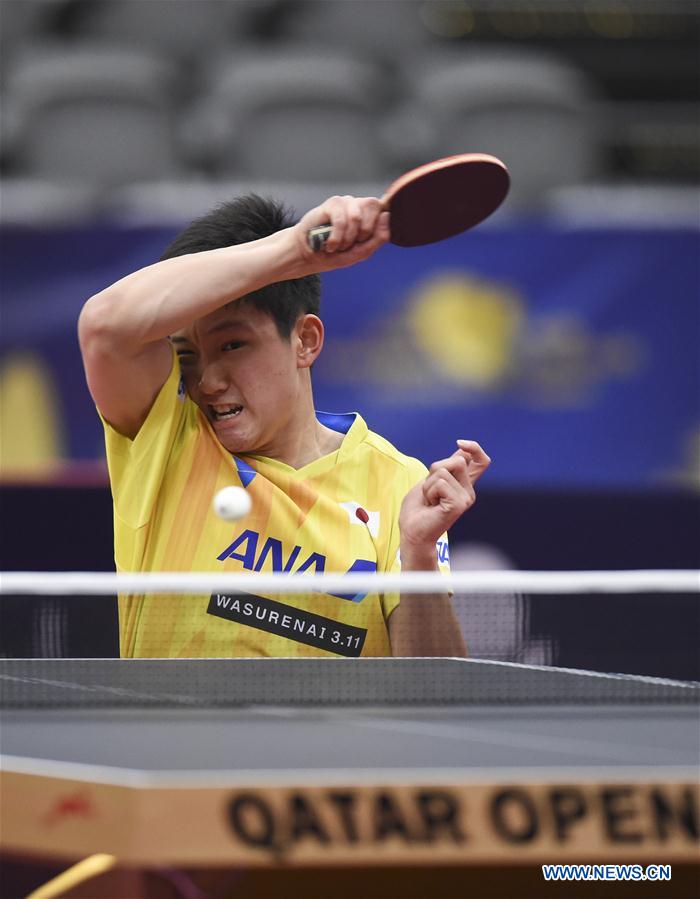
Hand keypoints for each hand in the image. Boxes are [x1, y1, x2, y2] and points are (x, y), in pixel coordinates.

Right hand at [293, 195, 389, 272]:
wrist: (309, 256)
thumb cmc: (335, 254)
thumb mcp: (361, 252)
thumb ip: (378, 238)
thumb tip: (386, 216)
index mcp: (369, 216)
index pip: (384, 212)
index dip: (375, 229)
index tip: (361, 243)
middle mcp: (358, 205)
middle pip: (374, 206)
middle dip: (363, 233)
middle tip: (351, 244)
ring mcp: (345, 202)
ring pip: (356, 217)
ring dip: (347, 239)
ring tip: (337, 246)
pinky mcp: (331, 204)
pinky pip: (341, 220)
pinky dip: (336, 238)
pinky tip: (330, 245)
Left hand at [399, 440, 490, 563]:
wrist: (412, 532)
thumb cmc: (418, 509)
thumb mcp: (430, 481)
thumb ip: (446, 467)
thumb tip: (462, 450)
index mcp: (464, 485)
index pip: (481, 462)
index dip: (474, 448)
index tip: (459, 443)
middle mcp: (468, 491)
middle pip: (457, 460)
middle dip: (435, 470)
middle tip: (430, 492)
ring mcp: (465, 498)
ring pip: (444, 470)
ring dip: (428, 484)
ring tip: (429, 500)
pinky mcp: (458, 505)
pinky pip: (440, 483)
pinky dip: (429, 492)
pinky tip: (431, 506)